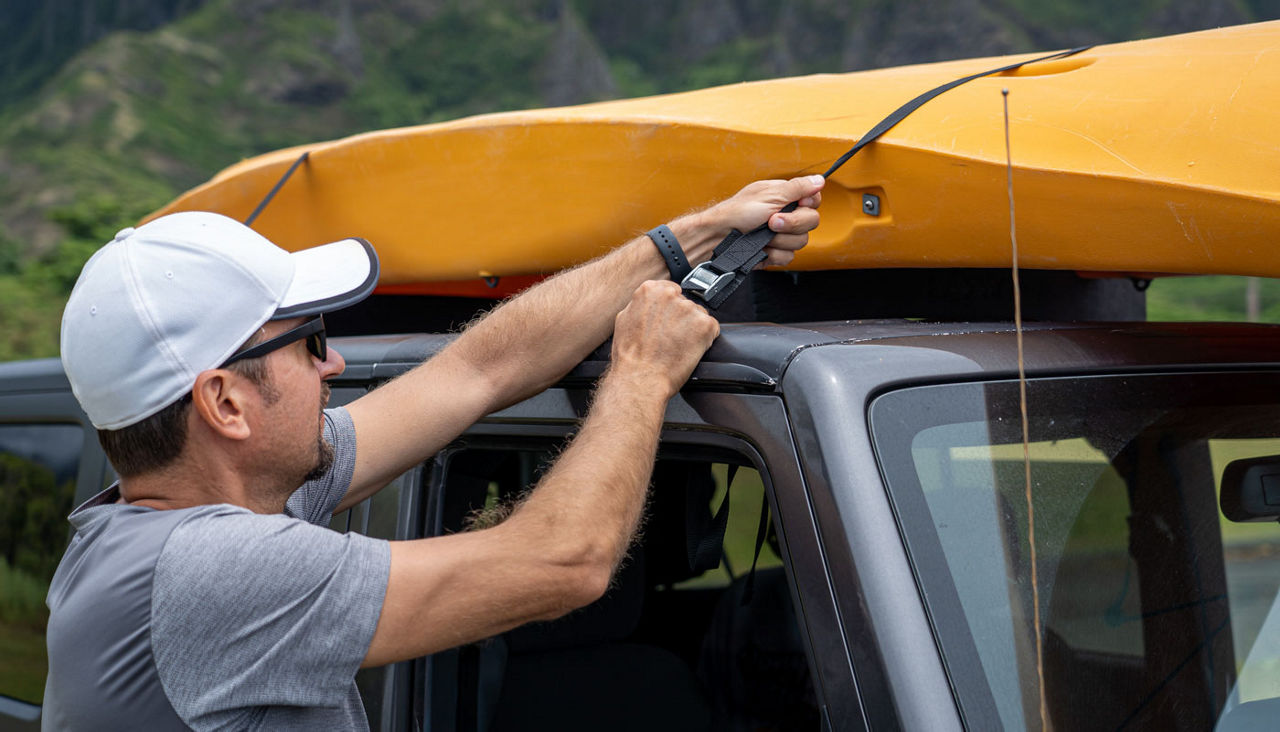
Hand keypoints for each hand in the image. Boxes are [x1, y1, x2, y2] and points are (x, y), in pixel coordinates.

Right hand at [610, 280, 719, 397]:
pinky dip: (705, 341)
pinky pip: (711, 329)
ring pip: (699, 316)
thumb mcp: (624, 319)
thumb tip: (649, 303)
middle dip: (682, 319)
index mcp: (650, 290)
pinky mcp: (704, 324)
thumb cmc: (631, 356)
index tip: (667, 322)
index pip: (671, 291)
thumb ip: (641, 305)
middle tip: (670, 338)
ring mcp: (689, 308)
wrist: (641, 378)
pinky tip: (689, 350)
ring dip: (693, 330)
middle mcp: (671, 295)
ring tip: (678, 347)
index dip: (670, 310)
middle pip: (686, 303)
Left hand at [701, 175, 823, 267]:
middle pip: (811, 222)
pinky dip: (773, 254)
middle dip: (791, 223)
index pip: (814, 201)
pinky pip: (788, 257)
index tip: (797, 204)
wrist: (719, 237)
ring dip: (779, 240)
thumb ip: (797, 188)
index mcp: (786, 198)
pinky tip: (761, 248)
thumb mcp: (770, 195)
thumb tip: (820, 179)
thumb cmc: (738, 212)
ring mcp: (781, 236)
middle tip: (771, 221)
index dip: (808, 205)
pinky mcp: (775, 253)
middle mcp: (786, 216)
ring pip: (801, 242)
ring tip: (762, 235)